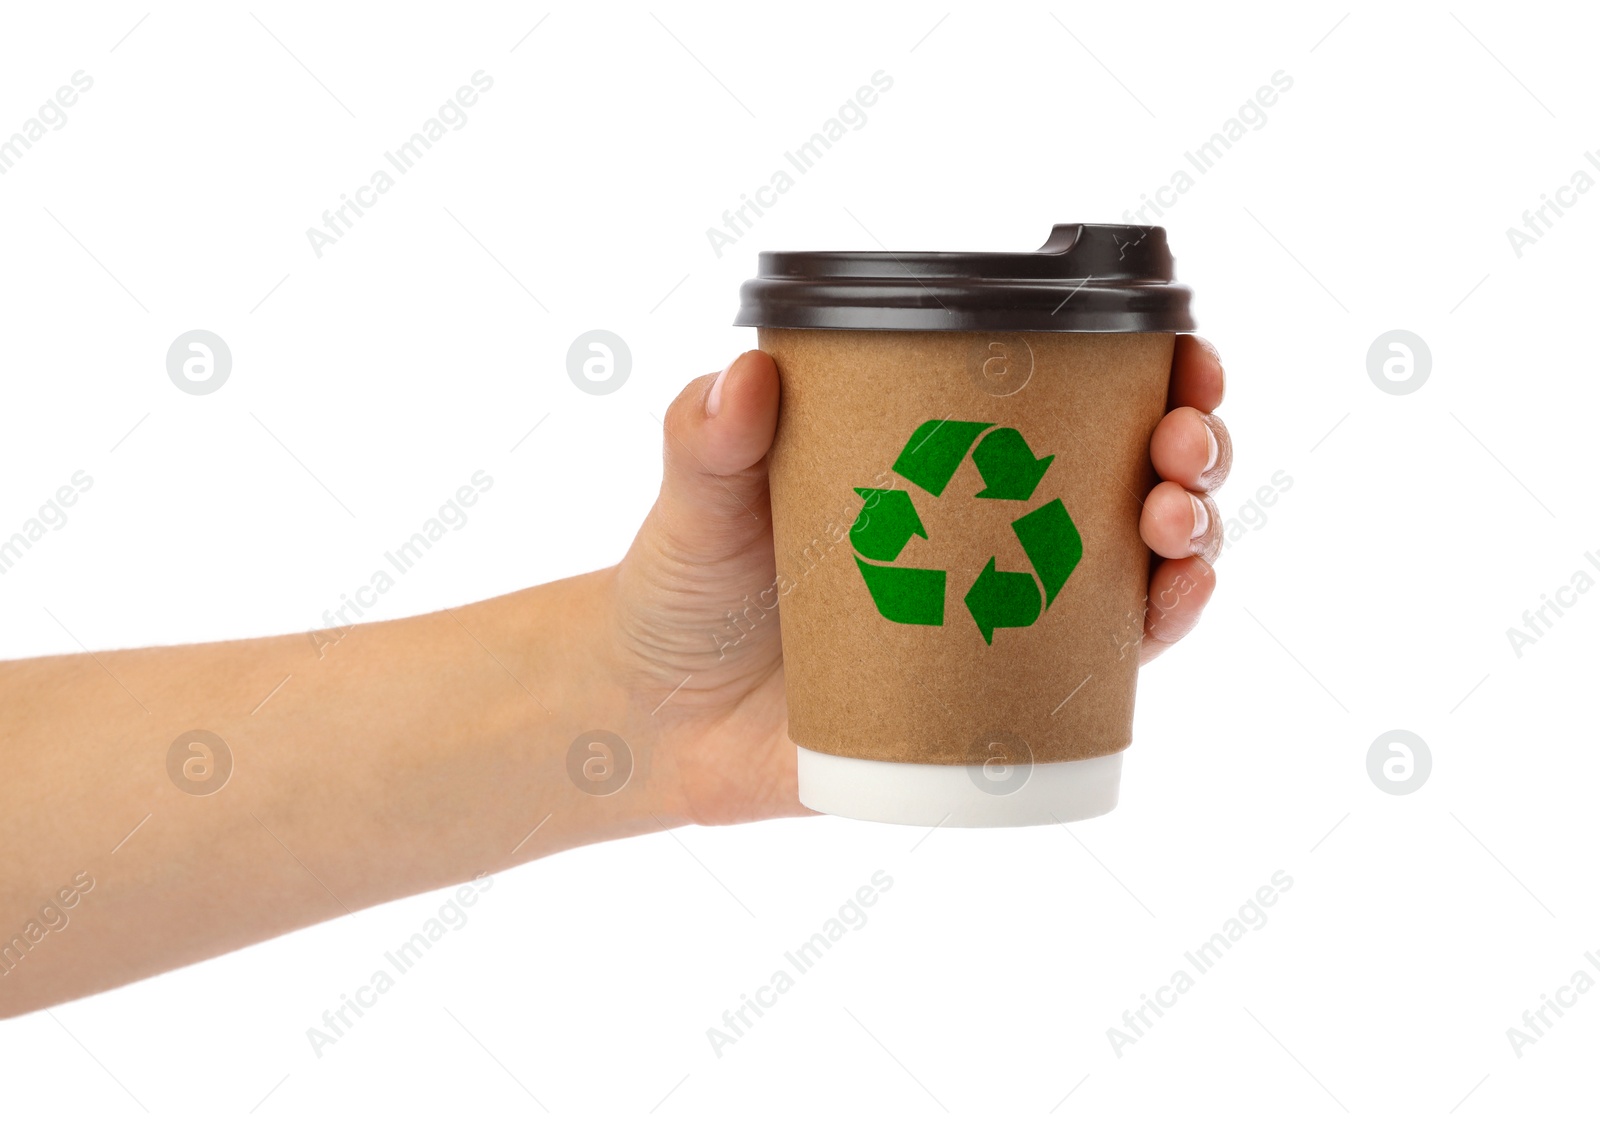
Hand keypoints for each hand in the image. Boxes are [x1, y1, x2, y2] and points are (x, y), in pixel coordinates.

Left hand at [612, 337, 1229, 826]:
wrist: (660, 721)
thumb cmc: (684, 591)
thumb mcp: (698, 501)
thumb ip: (708, 436)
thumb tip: (749, 376)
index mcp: (944, 461)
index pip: (1070, 400)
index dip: (1150, 373)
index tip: (1179, 354)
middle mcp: (996, 534)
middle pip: (1134, 476)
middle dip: (1191, 448)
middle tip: (1181, 443)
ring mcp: (1006, 619)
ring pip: (1140, 567)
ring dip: (1193, 533)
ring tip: (1173, 518)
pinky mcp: (997, 705)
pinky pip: (1101, 669)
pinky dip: (1156, 630)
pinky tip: (1171, 602)